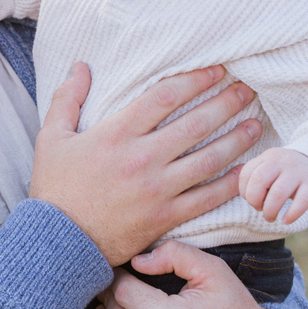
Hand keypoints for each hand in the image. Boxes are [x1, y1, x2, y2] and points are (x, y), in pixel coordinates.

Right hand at [30, 63, 261, 264]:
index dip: (195, 79)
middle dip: (225, 102)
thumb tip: (80, 65)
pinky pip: (207, 198)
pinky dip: (230, 184)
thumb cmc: (54, 188)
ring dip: (236, 139)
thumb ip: (67, 98)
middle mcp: (142, 158)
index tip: (216, 70)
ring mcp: (157, 189)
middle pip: (195, 123)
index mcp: (116, 133)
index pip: (165, 96)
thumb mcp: (52, 137)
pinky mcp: (166, 217)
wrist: (59, 242)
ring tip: (255, 124)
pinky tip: (247, 171)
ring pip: (208, 159)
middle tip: (246, 89)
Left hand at [238, 147, 307, 224]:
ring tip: (270, 218)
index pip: (247, 173)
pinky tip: (286, 220)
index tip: (251, 199)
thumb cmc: (286, 173)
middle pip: (259, 180)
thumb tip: (243, 195)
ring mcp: (298, 172)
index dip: (244, 191)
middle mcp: (282, 161)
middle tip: (259, 209)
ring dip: (270, 210)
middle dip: (254, 200)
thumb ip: (255, 177)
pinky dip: (291, 214)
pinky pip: (301, 202)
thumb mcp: (270, 167)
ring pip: (278, 193)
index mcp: (268, 157)